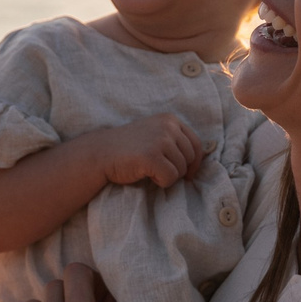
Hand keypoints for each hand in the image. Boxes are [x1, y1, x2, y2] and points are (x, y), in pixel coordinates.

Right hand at [83, 114, 204, 189]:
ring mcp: (160, 140)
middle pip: (190, 158)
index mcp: (170, 119)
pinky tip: (146, 174)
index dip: (194, 162)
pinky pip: (170, 178)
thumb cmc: (128, 148)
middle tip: (159, 171)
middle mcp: (167, 126)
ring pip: (181, 170)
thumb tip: (200, 159)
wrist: (100, 153)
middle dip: (178, 170)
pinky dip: (160, 182)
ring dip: (168, 176)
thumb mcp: (154, 134)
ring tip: (149, 170)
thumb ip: (174, 139)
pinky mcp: (152, 156)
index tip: (187, 174)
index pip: (196, 144)